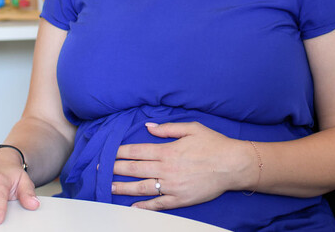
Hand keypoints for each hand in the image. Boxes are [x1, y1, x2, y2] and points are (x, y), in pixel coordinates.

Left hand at [112, 122, 254, 210]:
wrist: (233, 165)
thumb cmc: (214, 144)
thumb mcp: (193, 128)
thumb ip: (168, 128)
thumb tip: (148, 127)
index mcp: (168, 150)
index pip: (137, 151)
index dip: (120, 152)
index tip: (109, 153)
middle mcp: (166, 169)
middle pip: (134, 169)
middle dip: (115, 168)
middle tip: (101, 169)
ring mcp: (172, 186)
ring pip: (141, 187)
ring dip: (123, 187)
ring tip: (109, 187)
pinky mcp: (180, 199)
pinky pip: (157, 204)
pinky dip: (143, 206)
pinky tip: (132, 207)